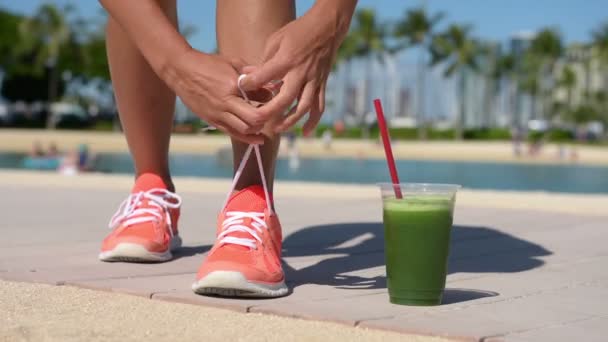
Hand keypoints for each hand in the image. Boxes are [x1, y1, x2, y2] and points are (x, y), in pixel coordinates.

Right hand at [164, 49, 270, 143]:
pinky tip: (255, 138)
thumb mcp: (232, 63)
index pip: (260, 100)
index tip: (276, 99)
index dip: (271, 102)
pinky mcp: (211, 120)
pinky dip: (245, 137)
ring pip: (243, 130)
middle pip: (254, 119)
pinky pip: (231, 132)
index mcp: (233, 85)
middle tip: (271, 114)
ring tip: (262, 124)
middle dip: (266, 118)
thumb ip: (252, 73)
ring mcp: (217, 113)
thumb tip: (271, 83)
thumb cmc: (208, 63)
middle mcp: (225, 102)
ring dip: (256, 129)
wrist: (180, 69)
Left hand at [240, 1, 354, 134]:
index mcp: (287, 60)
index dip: (251, 83)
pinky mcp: (322, 85)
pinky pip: (319, 106)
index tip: (241, 88)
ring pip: (303, 107)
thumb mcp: (277, 39)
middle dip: (270, 112)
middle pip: (285, 98)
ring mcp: (313, 81)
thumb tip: (248, 74)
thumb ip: (264, 60)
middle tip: (257, 120)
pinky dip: (313, 121)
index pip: (265, 75)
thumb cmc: (299, 31)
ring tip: (277, 129)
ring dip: (290, 120)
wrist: (328, 27)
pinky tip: (305, 133)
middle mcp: (301, 73)